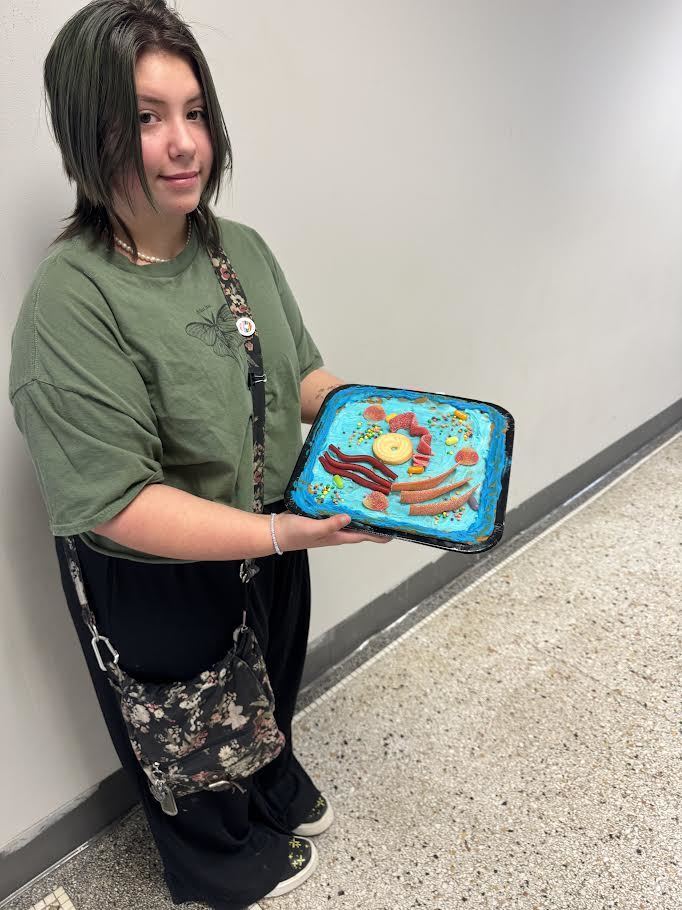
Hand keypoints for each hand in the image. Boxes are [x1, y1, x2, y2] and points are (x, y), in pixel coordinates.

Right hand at [273, 511, 392, 551]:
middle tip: (386, 509)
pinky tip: (347, 494)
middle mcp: (336, 531)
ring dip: (359, 510)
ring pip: (348, 517)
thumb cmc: (294, 534)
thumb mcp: (314, 529)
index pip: (363, 536)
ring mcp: (328, 523)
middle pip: (359, 526)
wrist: (274, 531)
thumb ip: (331, 524)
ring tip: (372, 499)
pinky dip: (343, 503)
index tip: (394, 532)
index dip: (379, 535)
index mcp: (337, 536)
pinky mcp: (319, 515)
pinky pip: (336, 509)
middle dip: (372, 520)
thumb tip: (349, 517)